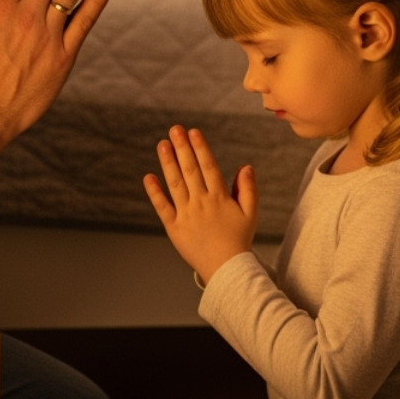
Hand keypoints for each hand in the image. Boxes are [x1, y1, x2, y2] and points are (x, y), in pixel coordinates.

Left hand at [145, 125, 256, 284]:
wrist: (226, 268)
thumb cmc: (239, 240)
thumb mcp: (250, 213)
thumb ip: (247, 189)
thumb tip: (245, 166)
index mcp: (219, 197)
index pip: (208, 166)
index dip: (200, 148)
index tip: (193, 132)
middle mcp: (201, 202)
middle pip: (190, 170)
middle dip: (182, 147)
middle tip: (174, 129)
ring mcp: (186, 214)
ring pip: (175, 183)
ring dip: (167, 162)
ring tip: (162, 144)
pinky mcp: (174, 227)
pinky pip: (162, 207)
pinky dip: (155, 192)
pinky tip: (149, 177)